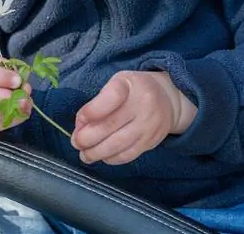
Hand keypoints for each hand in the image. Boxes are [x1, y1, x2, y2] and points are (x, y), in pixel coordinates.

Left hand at [71, 71, 196, 164]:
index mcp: (130, 85)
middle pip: (110, 126)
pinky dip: (111, 158)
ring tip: (84, 154)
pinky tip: (102, 156)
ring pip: (118, 144)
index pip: (111, 97)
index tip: (79, 121)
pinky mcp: (151, 141)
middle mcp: (143, 104)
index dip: (91, 111)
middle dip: (87, 138)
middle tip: (75, 143)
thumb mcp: (117, 84)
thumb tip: (81, 127)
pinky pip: (128, 154)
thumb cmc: (133, 90)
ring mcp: (149, 125)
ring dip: (96, 153)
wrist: (168, 97)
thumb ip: (98, 102)